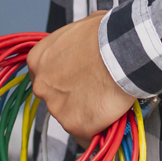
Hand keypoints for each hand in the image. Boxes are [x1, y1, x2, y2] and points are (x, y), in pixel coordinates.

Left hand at [26, 12, 136, 144]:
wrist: (123, 51)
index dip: (64, 79)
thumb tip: (86, 43)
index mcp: (38, 59)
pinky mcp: (75, 125)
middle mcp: (42, 86)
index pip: (45, 76)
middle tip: (95, 91)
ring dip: (87, 112)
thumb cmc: (107, 35)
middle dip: (74, 97)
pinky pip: (86, 133)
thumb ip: (74, 42)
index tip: (78, 80)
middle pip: (56, 98)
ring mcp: (56, 108)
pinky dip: (98, 128)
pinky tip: (110, 115)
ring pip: (70, 116)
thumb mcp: (82, 27)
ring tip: (107, 100)